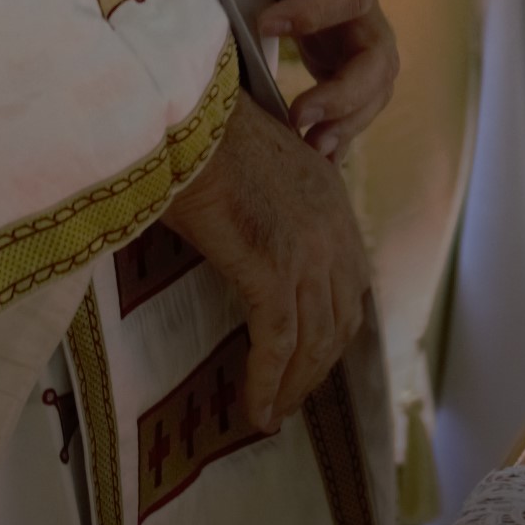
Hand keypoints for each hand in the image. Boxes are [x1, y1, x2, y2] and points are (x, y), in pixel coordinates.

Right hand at [149, 99, 372, 446]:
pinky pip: (277, 342)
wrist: (175, 109)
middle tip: (289, 399)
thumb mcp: (251, 164)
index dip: (333, 330)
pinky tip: (254, 411)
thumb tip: (247, 235)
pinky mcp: (271, 266)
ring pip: (313, 339)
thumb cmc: (193, 131)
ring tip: (270, 415)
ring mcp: (306, 248)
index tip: (309, 359)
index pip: (349, 283)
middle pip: (339, 319)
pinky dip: (267, 383)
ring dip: (294, 385)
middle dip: (317, 367)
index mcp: (329, 197)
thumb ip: (267, 201)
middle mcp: (330, 225)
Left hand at [220, 0, 394, 153]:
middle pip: (380, 54)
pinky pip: (353, 92)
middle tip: (300, 117)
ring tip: (309, 149)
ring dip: (349, 119)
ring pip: (375, 82)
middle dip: (347, 93)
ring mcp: (352, 24)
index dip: (314, 12)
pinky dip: (341, 127)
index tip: (266, 24)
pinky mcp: (336, 43)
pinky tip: (313, 157)